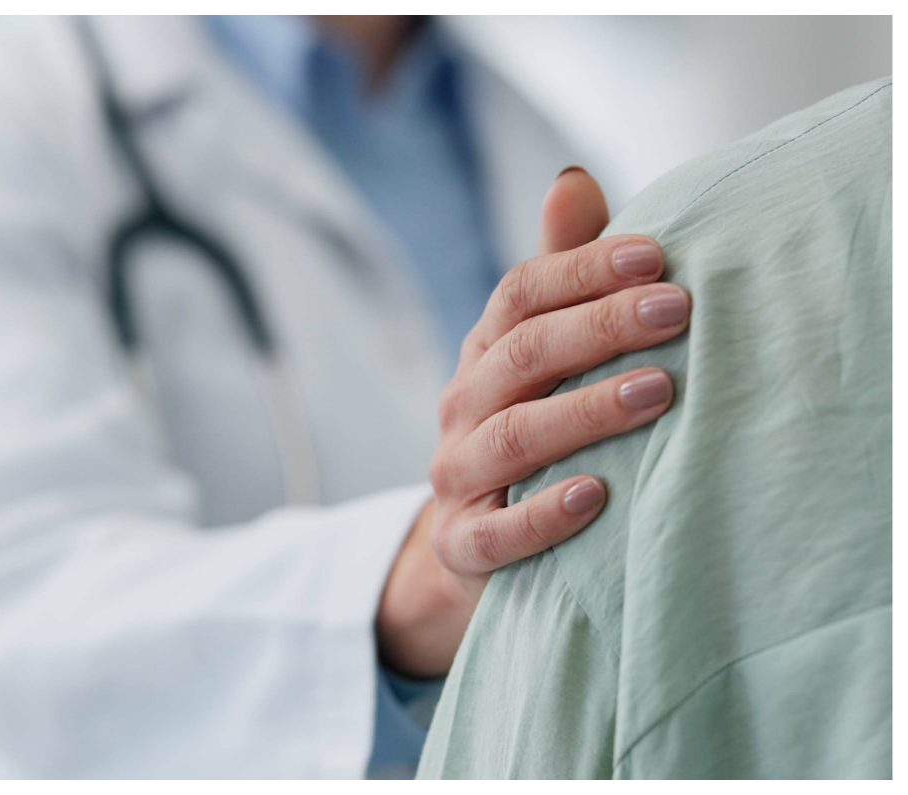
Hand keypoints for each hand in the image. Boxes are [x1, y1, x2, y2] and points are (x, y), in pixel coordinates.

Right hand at [377, 168, 690, 677]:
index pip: (519, 295)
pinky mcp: (465, 543)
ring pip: (514, 437)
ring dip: (586, 411)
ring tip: (659, 391)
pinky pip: (497, 533)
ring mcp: (458, 476)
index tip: (656, 256)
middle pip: (520, 356)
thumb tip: (572, 180)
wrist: (476, 539)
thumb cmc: (533, 425)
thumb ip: (562, 276)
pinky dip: (545, 515)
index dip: (582, 270)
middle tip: (677, 311)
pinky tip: (599, 495)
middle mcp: (463, 406)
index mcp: (484, 352)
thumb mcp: (542, 352)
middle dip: (599, 328)